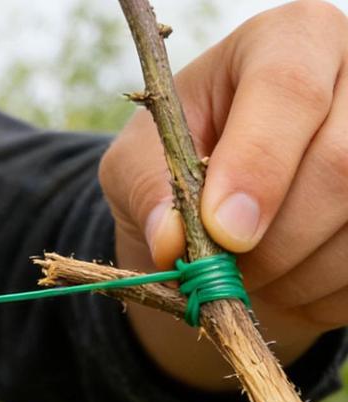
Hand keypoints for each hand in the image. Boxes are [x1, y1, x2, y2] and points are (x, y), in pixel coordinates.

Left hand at [99, 0, 347, 391]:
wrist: (222, 213)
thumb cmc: (179, 168)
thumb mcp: (138, 165)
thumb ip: (148, 190)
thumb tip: (170, 239)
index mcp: (290, 40)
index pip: (288, 89)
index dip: (256, 167)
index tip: (221, 231)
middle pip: (337, 166)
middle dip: (271, 242)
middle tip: (226, 268)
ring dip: (293, 277)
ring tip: (252, 274)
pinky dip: (318, 295)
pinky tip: (289, 282)